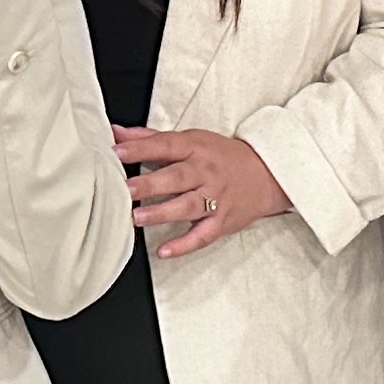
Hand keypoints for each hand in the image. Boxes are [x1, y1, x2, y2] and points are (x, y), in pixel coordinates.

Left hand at [115, 125, 287, 258]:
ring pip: (188, 206)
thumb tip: (117, 133)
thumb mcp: (191, 140)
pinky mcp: (222, 221)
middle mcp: (206, 172)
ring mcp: (216, 197)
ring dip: (162, 212)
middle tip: (125, 189)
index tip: (116, 151)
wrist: (266, 174)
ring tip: (137, 217)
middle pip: (176, 177)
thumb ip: (151, 139)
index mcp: (196, 148)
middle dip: (149, 183)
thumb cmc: (221, 157)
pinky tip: (164, 251)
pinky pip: (203, 235)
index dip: (141, 148)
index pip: (166, 146)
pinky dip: (184, 244)